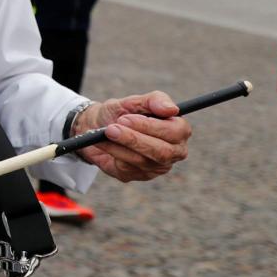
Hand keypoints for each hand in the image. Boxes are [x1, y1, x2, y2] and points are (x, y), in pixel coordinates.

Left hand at [71, 92, 189, 181]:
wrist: (97, 127)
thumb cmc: (121, 113)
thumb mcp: (134, 101)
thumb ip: (154, 100)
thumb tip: (172, 109)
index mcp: (178, 130)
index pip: (176, 132)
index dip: (151, 126)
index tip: (125, 118)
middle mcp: (173, 151)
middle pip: (162, 152)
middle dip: (134, 139)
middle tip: (111, 129)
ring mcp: (158, 166)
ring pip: (143, 161)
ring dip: (119, 146)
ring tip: (104, 133)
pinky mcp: (140, 175)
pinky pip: (128, 169)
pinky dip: (113, 153)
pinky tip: (103, 144)